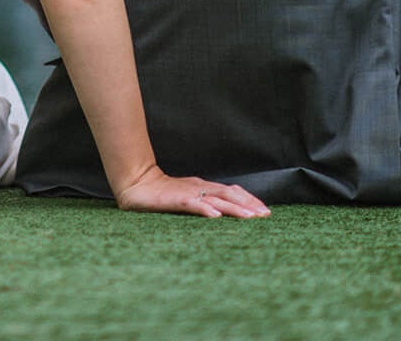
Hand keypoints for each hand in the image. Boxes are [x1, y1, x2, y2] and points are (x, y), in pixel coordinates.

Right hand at [114, 167, 270, 218]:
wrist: (135, 183)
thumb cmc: (160, 194)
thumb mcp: (186, 198)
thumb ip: (202, 203)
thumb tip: (221, 214)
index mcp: (203, 187)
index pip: (231, 191)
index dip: (249, 200)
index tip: (264, 211)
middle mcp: (199, 188)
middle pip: (230, 194)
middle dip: (249, 204)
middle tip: (265, 215)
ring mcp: (188, 193)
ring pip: (217, 200)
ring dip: (235, 208)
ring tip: (251, 217)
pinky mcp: (176, 200)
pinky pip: (193, 204)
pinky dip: (206, 209)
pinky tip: (216, 216)